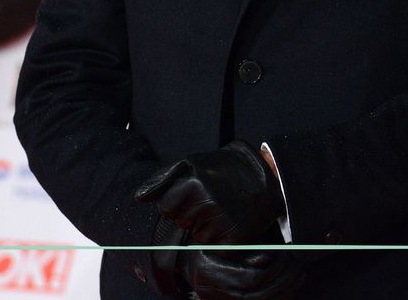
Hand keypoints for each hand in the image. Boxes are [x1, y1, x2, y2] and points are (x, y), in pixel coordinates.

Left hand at [135, 141, 283, 244]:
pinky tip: (230, 221)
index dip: (178, 202)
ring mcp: (220, 218)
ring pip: (195, 235)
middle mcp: (205, 199)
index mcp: (193, 180)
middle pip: (180, 222)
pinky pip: (212, 246)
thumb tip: (138, 198)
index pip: (165, 207)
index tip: (195, 193)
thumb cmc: (226, 169)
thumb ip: (163, 178)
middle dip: (191, 213)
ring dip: (205, 226)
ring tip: (222, 209)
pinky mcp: (233, 236)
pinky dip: (220, 237)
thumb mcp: (194, 162)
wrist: (269, 178)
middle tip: (212, 199)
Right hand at [178, 248, 304, 299]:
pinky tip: (290, 288)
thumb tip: (267, 258)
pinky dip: (279, 297)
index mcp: (216, 277)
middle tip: (300, 267)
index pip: (254, 278)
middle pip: (262, 294)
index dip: (275, 268)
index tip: (289, 256)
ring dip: (285, 290)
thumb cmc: (206, 249)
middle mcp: (222, 294)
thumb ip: (243, 251)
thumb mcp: (221, 245)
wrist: (188, 265)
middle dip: (285, 281)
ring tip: (299, 276)